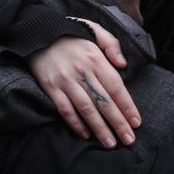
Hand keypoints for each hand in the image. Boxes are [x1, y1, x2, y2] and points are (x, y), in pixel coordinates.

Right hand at [29, 20, 140, 148]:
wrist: (37, 32)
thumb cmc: (71, 33)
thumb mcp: (95, 29)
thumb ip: (111, 44)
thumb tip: (123, 64)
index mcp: (95, 57)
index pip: (116, 86)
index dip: (127, 106)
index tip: (136, 122)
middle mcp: (82, 71)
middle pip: (103, 102)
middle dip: (118, 123)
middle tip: (129, 140)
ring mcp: (65, 80)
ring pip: (86, 109)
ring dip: (99, 129)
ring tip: (110, 143)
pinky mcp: (51, 87)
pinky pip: (65, 110)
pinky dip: (75, 124)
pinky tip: (86, 135)